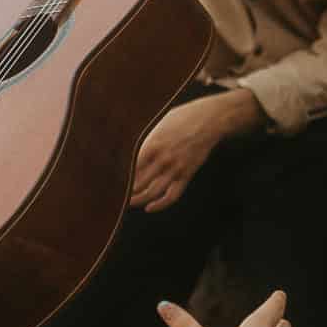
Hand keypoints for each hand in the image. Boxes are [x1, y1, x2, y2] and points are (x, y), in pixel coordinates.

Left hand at [131, 91, 258, 211]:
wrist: (210, 119)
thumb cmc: (184, 118)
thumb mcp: (161, 125)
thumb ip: (149, 141)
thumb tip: (139, 155)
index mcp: (152, 144)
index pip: (131, 168)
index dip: (122, 178)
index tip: (115, 182)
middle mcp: (162, 159)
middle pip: (139, 183)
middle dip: (128, 191)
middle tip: (119, 195)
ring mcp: (175, 168)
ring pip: (152, 192)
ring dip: (139, 200)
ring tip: (131, 202)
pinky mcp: (187, 174)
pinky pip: (172, 196)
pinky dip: (160, 205)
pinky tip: (150, 208)